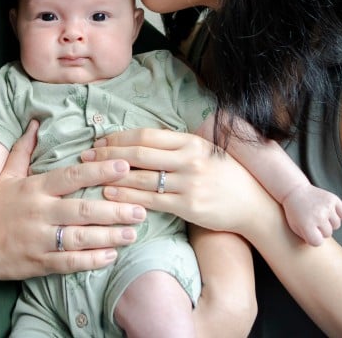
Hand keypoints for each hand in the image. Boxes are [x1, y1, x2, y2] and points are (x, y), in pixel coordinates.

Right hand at [0, 121, 146, 282]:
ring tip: (133, 232)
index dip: (99, 171)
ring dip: (110, 235)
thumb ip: (22, 150)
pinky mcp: (39, 263)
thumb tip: (35, 123)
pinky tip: (111, 255)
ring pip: (81, 238)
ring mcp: (40, 240)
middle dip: (115, 209)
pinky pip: (70, 262)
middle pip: (83, 210)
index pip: (71, 177)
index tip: (123, 166)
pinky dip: (92, 260)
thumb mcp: (3, 177)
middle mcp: (40, 213)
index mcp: (35, 189)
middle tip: (141, 208)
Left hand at [81, 127, 281, 237]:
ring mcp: (189, 182)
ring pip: (141, 176)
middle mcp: (189, 159)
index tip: (100, 141)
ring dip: (113, 176)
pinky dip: (127, 197)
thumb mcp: (206, 152)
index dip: (119, 137)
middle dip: (108, 154)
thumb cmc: (227, 177)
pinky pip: (151, 200)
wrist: (254, 205)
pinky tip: (110, 195)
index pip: (147, 135)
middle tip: (86, 156)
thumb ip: (178, 146)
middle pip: (139, 153)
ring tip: (92, 175)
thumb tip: (144, 141)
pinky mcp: (189, 206)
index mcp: (191, 141)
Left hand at [281, 184, 341, 246]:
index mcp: (307, 225)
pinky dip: (339, 214)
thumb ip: (308, 237)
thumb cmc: (294, 212)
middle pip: (328, 234)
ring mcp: (327, 206)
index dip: (313, 238)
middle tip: (313, 221)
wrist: (294, 190)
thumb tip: (322, 242)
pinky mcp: (333, 198)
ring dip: (330, 222)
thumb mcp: (295, 227)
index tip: (309, 231)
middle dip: (321, 230)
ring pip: (337, 224)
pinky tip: (330, 211)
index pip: (318, 242)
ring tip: (320, 215)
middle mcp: (318, 216)